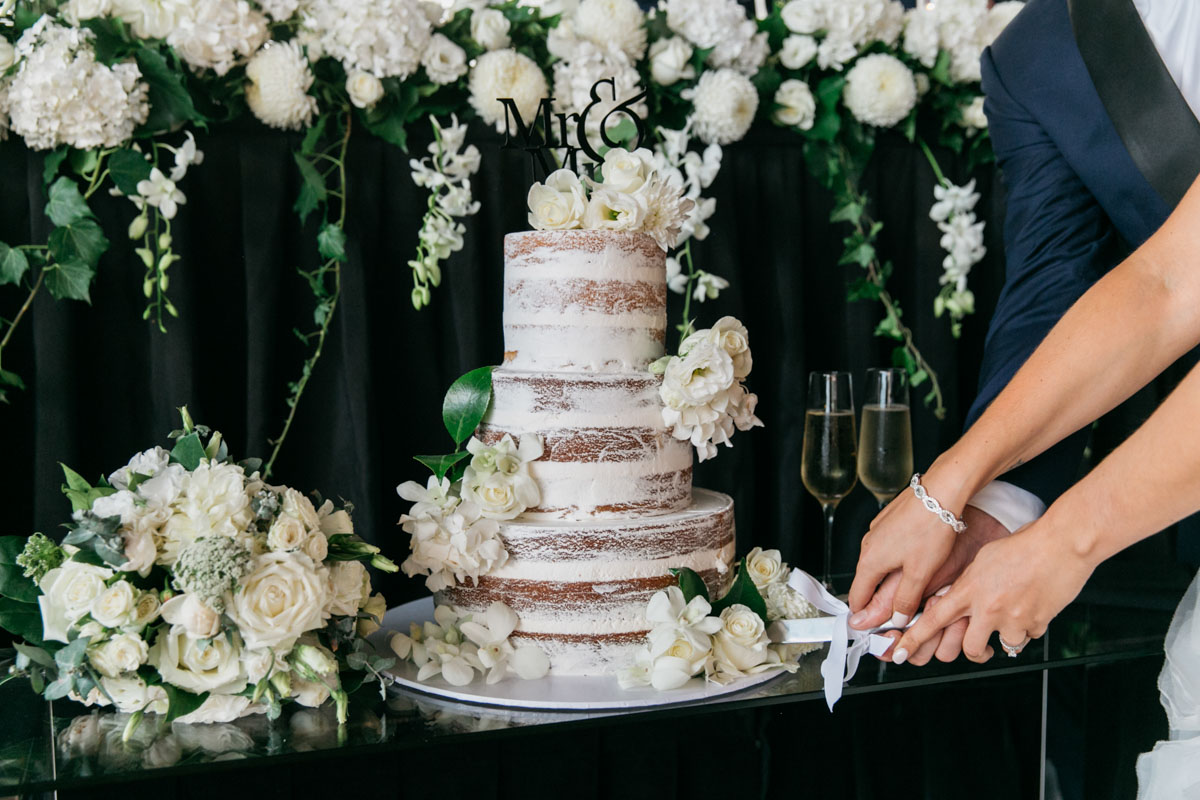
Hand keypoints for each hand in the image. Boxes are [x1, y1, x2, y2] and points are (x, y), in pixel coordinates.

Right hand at [849, 479, 980, 625]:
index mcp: (870, 562)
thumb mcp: (920, 574)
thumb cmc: (931, 530)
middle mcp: (868, 545)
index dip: (864, 615)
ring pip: (879, 562)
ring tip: (912, 585)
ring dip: (889, 577)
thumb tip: (898, 619)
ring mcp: (877, 531)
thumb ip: (905, 600)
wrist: (940, 491)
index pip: (857, 597)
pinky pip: (887, 546)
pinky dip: (896, 558)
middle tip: (898, 611)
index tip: (872, 627)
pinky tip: (917, 558)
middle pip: (867, 580)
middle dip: (879, 597)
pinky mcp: (889, 521)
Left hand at [892, 521, 1095, 663]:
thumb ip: (969, 583)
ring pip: (1003, 646)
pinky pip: (1029, 636)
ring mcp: (1012, 619)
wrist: (1061, 544)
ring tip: (1015, 616)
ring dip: (1007, 637)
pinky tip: (1034, 605)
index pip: (932, 620)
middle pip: (968, 649)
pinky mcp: (1036, 625)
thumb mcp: (983, 559)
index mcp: (968, 590)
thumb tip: (963, 596)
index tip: (898, 654)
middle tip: (981, 646)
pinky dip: (1030, 627)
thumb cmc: (1024, 545)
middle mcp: (987, 608)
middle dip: (974, 651)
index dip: (913, 640)